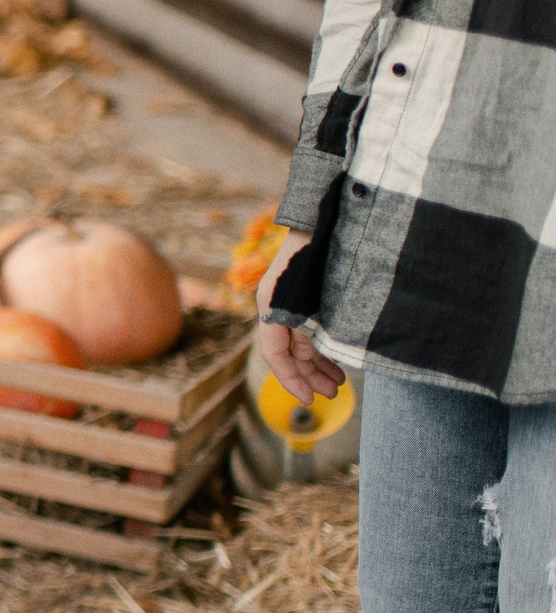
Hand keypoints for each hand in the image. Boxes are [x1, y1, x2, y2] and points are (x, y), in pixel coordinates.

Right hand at [254, 227, 345, 401]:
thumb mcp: (315, 291)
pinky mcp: (307, 297)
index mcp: (273, 305)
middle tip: (332, 394)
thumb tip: (311, 357)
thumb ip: (311, 322)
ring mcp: (293, 302)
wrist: (327, 212)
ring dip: (317, 365)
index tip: (310, 400)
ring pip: (300, 343)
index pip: (276, 353)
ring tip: (339, 383)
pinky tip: (338, 359)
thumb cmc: (322, 248)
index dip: (291, 379)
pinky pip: (309, 330)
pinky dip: (322, 347)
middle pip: (289, 352)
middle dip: (309, 376)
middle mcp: (278, 306)